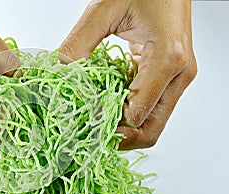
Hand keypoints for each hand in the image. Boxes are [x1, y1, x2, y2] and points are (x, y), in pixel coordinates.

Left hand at [59, 0, 196, 148]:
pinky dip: (128, 113)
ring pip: (151, 122)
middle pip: (150, 129)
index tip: (82, 124)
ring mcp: (177, 77)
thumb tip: (58, 74)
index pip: (137, 114)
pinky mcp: (169, 76)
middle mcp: (178, 74)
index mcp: (168, 58)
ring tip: (95, 123)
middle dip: (118, 138)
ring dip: (123, 128)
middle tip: (89, 137)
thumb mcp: (102, 11)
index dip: (108, 125)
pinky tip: (106, 106)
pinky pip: (149, 107)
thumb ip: (78, 44)